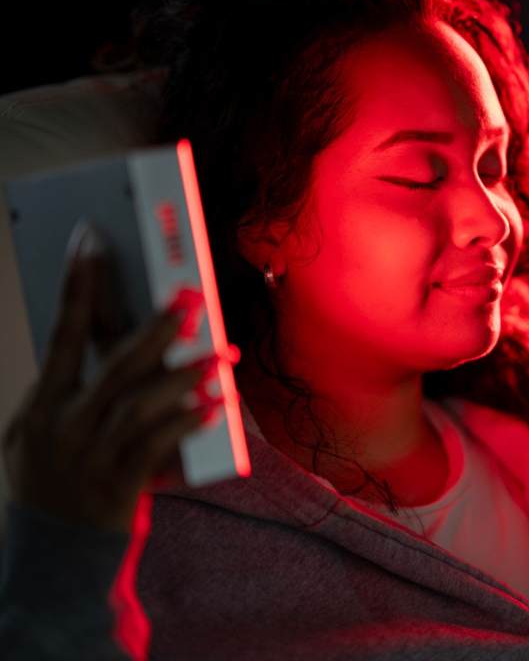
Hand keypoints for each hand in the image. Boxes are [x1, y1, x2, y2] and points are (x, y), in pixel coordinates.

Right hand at [1, 221, 223, 533]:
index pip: (61, 332)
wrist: (50, 556)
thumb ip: (75, 390)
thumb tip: (119, 338)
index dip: (77, 285)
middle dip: (154, 329)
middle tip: (191, 297)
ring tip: (220, 358)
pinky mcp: (117, 488)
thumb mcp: (39, 435)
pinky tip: (214, 407)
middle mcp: (62, 426)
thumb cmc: (53, 480)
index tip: (92, 241)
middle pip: (114, 366)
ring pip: (140, 406)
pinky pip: (156, 450)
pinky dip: (186, 424)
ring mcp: (89, 458)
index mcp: (42, 404)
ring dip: (183, 378)